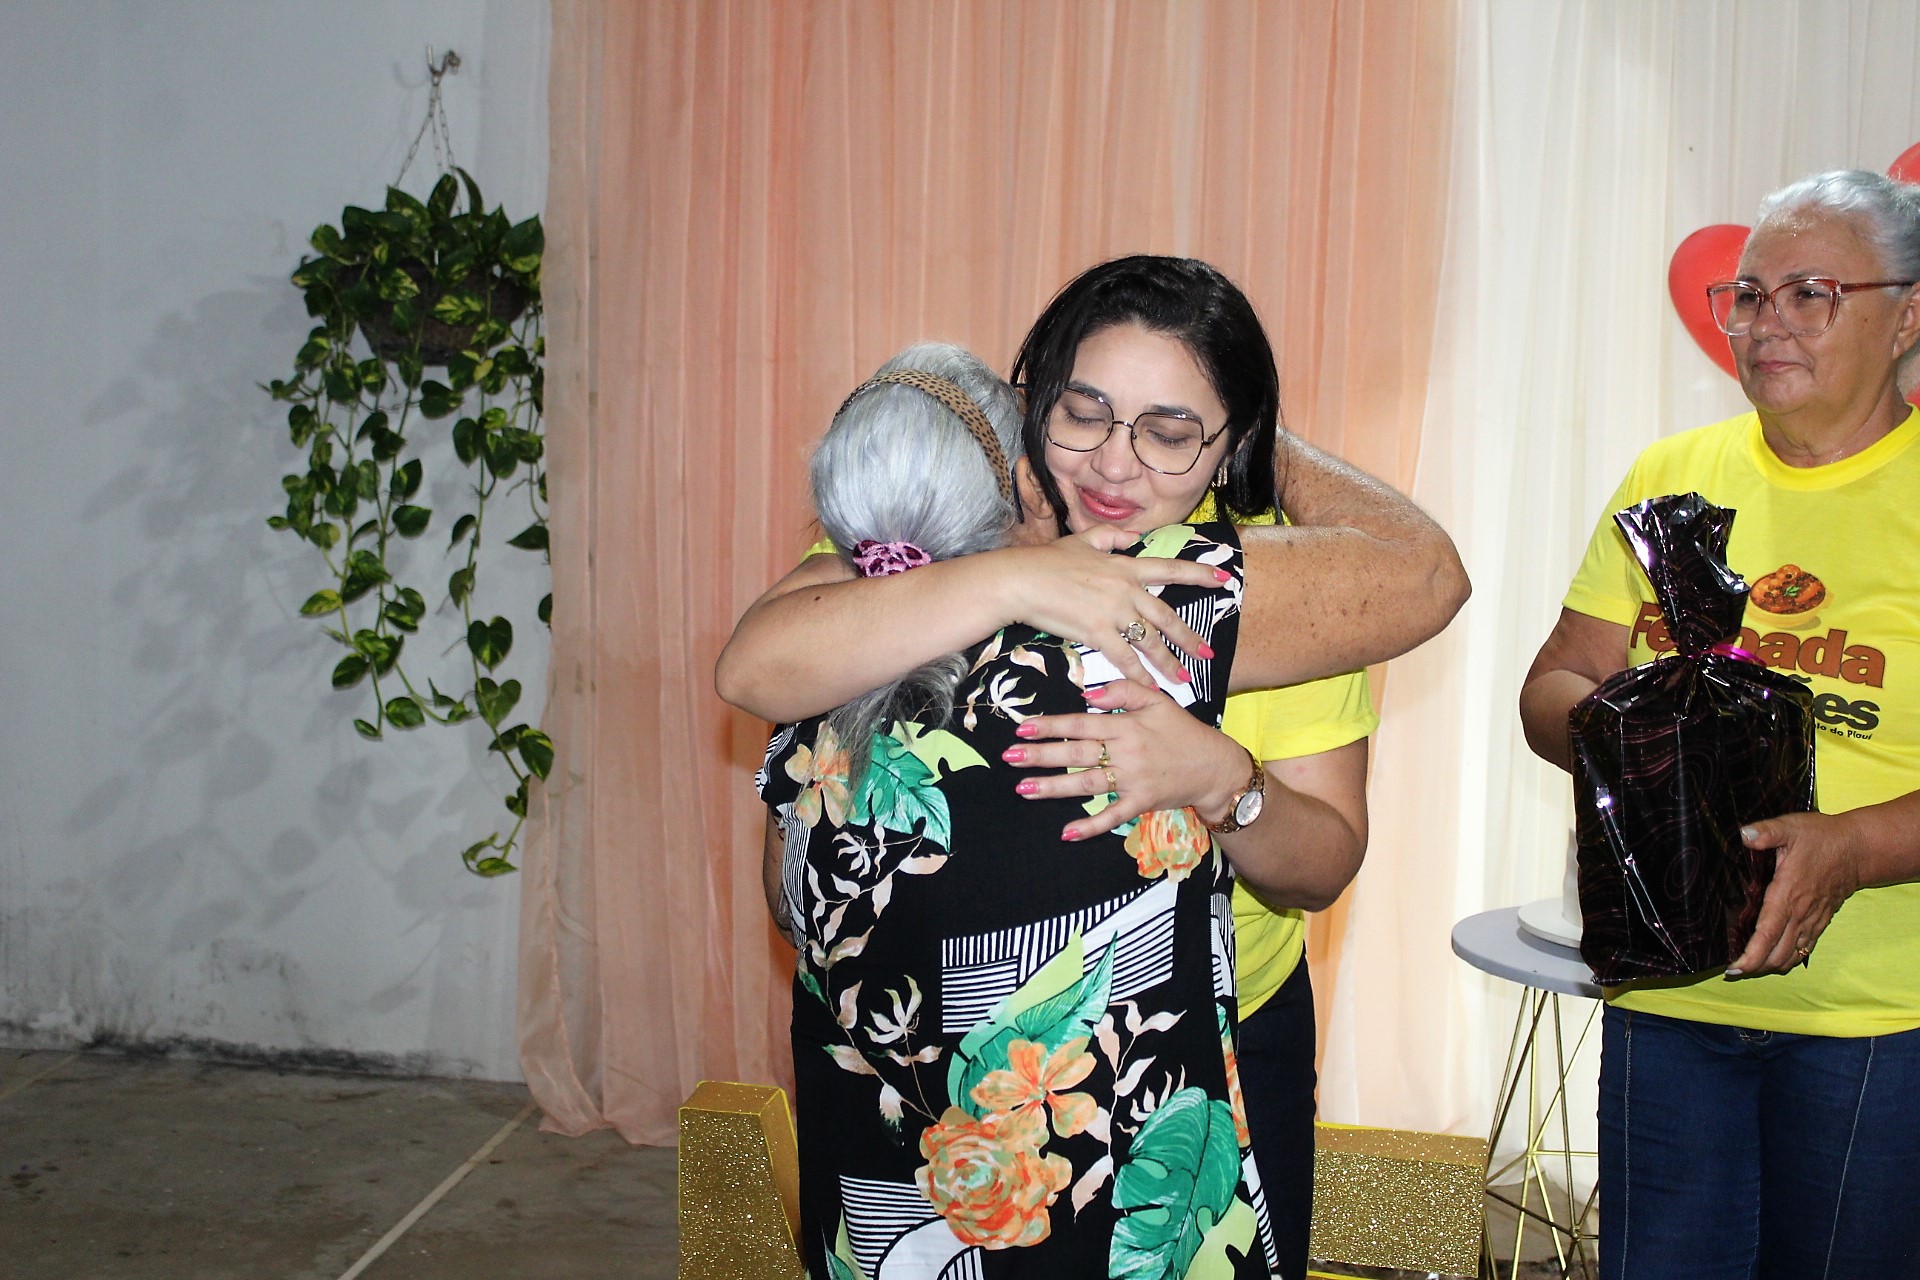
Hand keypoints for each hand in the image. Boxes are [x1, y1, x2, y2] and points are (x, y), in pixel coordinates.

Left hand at [1000, 679, 1245, 840]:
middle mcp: (1126, 753)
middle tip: (1010, 757)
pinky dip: (1090, 826)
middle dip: (1041, 755)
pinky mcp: (1141, 803)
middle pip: (1077, 753)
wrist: (1215, 767)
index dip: (1051, 725)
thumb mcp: (1159, 701)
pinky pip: (1112, 816)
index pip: (1081, 724)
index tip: (1023, 726)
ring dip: (1054, 787)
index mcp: (1127, 726)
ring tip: (1023, 789)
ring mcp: (1133, 780)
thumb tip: (1089, 693)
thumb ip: (1124, 691)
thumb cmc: (1183, 732)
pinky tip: (1067, 832)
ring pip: (1087, 783)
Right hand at [1001, 529, 1225, 691]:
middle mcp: (1126, 589)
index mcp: (1125, 566)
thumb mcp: (1083, 540)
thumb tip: (1132, 535)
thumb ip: (1111, 537)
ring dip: (1168, 662)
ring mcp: (1113, 612)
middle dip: (1190, 637)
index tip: (1224, 578)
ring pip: (1150, 641)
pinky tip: (1150, 687)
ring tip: (1184, 679)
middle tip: (1208, 652)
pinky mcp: (1097, 632)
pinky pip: (1124, 658)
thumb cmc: (1047, 560)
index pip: (1170, 569)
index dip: (1199, 574)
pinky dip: (1139, 674)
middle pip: (1167, 616)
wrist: (1023, 579)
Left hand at [1725, 812, 1862, 977]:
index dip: (1751, 955)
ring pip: (1791, 955)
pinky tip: (1774, 959)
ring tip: (1749, 968)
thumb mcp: (1790, 828)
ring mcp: (1812, 920)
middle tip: (1733, 972)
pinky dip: (1789, 958)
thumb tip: (1744, 835)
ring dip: (1771, 965)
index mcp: (1787, 894)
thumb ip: (1767, 832)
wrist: (1857, 849)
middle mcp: (1800, 913)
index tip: (1735, 968)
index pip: (1767, 934)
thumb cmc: (1821, 838)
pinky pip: (1805, 948)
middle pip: (1777, 953)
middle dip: (1755, 967)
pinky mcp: (1821, 921)